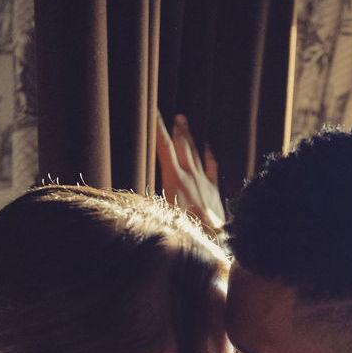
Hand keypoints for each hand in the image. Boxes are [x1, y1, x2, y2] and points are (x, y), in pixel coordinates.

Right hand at [156, 111, 224, 234]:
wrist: (213, 240)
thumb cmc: (184, 229)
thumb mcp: (161, 213)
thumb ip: (151, 200)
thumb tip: (137, 198)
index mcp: (174, 178)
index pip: (164, 146)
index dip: (158, 128)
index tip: (154, 112)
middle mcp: (190, 175)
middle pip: (182, 145)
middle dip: (176, 129)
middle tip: (174, 115)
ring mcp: (203, 181)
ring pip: (195, 152)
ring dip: (188, 137)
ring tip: (183, 122)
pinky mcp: (214, 190)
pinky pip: (211, 167)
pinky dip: (207, 155)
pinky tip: (207, 147)